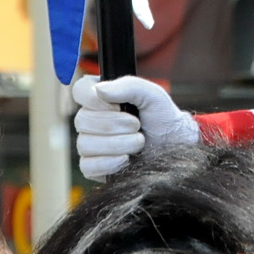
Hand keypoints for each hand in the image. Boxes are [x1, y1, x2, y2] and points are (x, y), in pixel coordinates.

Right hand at [72, 74, 198, 179]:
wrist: (173, 147)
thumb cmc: (162, 118)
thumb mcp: (153, 95)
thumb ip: (129, 86)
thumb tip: (99, 90)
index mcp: (103, 97)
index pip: (80, 90)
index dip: (92, 98)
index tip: (115, 105)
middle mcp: (92, 119)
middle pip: (82, 120)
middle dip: (114, 124)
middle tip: (137, 125)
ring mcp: (90, 144)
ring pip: (85, 144)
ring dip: (117, 144)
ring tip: (139, 142)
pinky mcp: (93, 167)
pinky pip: (87, 166)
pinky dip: (108, 163)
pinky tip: (126, 159)